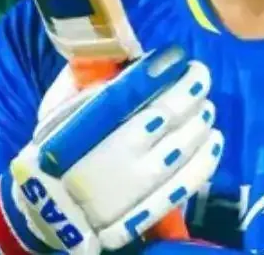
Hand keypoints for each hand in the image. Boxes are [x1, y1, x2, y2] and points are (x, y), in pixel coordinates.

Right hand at [0, 46, 223, 253]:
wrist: (50, 210)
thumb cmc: (57, 148)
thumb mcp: (55, 112)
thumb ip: (80, 80)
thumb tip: (117, 51)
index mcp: (76, 131)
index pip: (125, 94)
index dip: (157, 72)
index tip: (177, 56)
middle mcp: (104, 161)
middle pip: (161, 117)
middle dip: (187, 92)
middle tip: (200, 75)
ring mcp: (127, 191)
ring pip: (179, 149)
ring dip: (199, 122)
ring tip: (206, 107)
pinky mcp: (144, 212)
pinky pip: (185, 183)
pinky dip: (205, 159)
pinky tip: (214, 139)